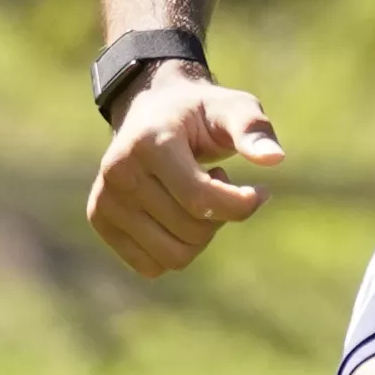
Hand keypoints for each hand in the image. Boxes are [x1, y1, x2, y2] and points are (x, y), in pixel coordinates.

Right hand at [88, 64, 285, 274]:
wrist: (151, 107)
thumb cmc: (199, 112)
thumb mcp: (233, 108)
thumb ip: (253, 131)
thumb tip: (275, 158)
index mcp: (149, 143)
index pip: (201, 200)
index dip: (241, 205)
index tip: (260, 192)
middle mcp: (118, 172)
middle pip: (190, 231)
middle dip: (219, 216)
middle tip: (215, 182)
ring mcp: (104, 198)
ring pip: (172, 257)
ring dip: (198, 235)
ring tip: (194, 196)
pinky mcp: (100, 218)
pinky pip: (151, 266)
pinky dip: (174, 248)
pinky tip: (175, 213)